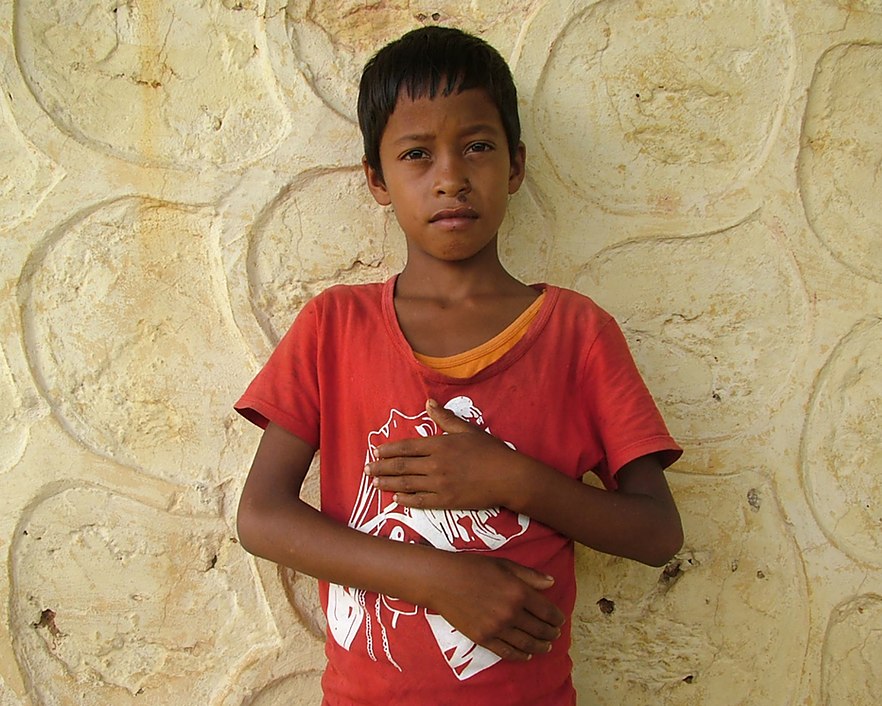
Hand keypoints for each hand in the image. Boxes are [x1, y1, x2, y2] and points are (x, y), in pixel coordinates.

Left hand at [365, 399, 517, 509]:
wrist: (508, 477)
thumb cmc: (490, 451)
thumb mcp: (467, 430)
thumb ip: (445, 418)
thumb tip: (428, 403)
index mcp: (440, 445)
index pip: (407, 447)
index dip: (389, 450)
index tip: (376, 451)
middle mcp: (436, 464)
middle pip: (402, 466)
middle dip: (381, 468)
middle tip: (367, 469)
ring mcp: (440, 484)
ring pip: (407, 484)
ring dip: (388, 483)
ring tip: (374, 483)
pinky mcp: (446, 501)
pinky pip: (420, 501)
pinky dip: (406, 500)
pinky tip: (395, 499)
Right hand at [427, 552, 564, 660]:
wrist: (441, 580)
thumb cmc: (472, 567)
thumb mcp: (504, 565)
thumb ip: (530, 575)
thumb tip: (552, 583)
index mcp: (518, 591)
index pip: (547, 611)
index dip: (557, 617)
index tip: (560, 620)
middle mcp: (510, 612)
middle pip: (539, 629)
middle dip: (551, 633)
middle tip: (555, 633)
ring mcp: (496, 628)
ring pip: (526, 643)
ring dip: (540, 646)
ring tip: (546, 646)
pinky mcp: (483, 638)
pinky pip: (507, 652)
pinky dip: (520, 656)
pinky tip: (527, 655)